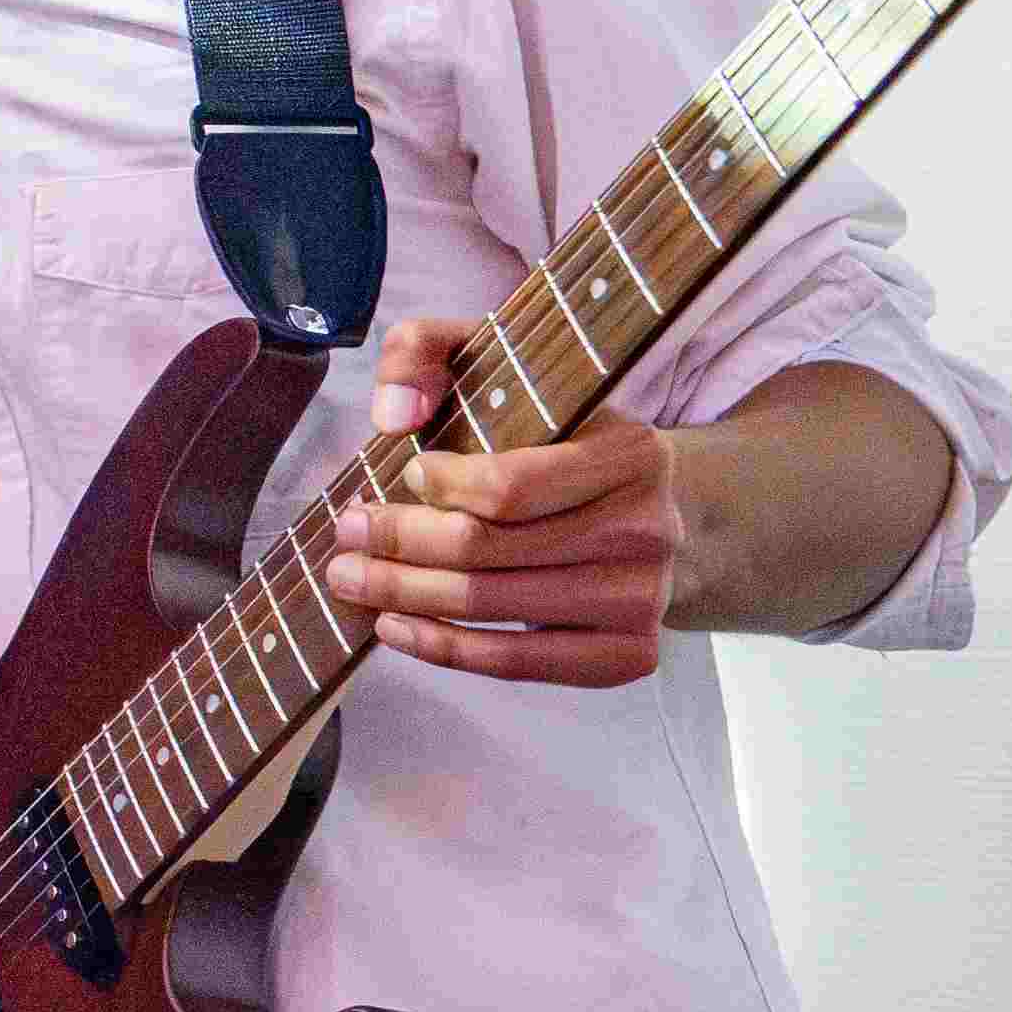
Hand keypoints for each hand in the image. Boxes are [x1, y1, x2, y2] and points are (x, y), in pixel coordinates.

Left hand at [326, 314, 678, 684]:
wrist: (667, 511)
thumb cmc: (565, 436)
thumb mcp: (510, 365)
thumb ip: (428, 349)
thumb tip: (393, 413)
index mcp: (630, 453)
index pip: (512, 486)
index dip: (440, 488)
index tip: (402, 475)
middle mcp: (646, 528)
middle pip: (489, 550)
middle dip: (397, 543)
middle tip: (344, 535)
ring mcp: (642, 597)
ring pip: (493, 605)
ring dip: (403, 595)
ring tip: (349, 579)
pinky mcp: (628, 654)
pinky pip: (517, 663)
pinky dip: (444, 648)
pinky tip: (393, 627)